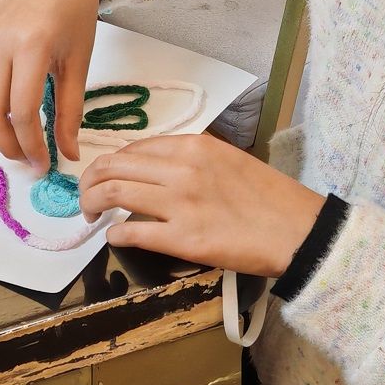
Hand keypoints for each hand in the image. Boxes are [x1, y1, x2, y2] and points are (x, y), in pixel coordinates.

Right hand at [0, 0, 114, 168]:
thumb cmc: (75, 10)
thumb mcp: (79, 61)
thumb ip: (71, 110)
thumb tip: (68, 153)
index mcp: (30, 46)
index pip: (23, 111)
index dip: (33, 145)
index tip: (45, 162)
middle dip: (7, 146)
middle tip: (28, 159)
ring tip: (11, 141)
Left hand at [80, 134, 324, 276]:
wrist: (298, 231)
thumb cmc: (268, 198)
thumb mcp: (227, 160)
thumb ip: (190, 160)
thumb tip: (153, 170)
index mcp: (193, 146)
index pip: (133, 148)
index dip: (111, 163)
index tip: (106, 177)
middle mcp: (182, 168)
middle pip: (113, 166)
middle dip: (89, 182)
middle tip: (86, 199)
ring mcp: (181, 203)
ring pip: (113, 193)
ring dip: (92, 204)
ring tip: (91, 216)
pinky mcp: (183, 238)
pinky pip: (131, 231)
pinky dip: (114, 234)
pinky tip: (114, 237)